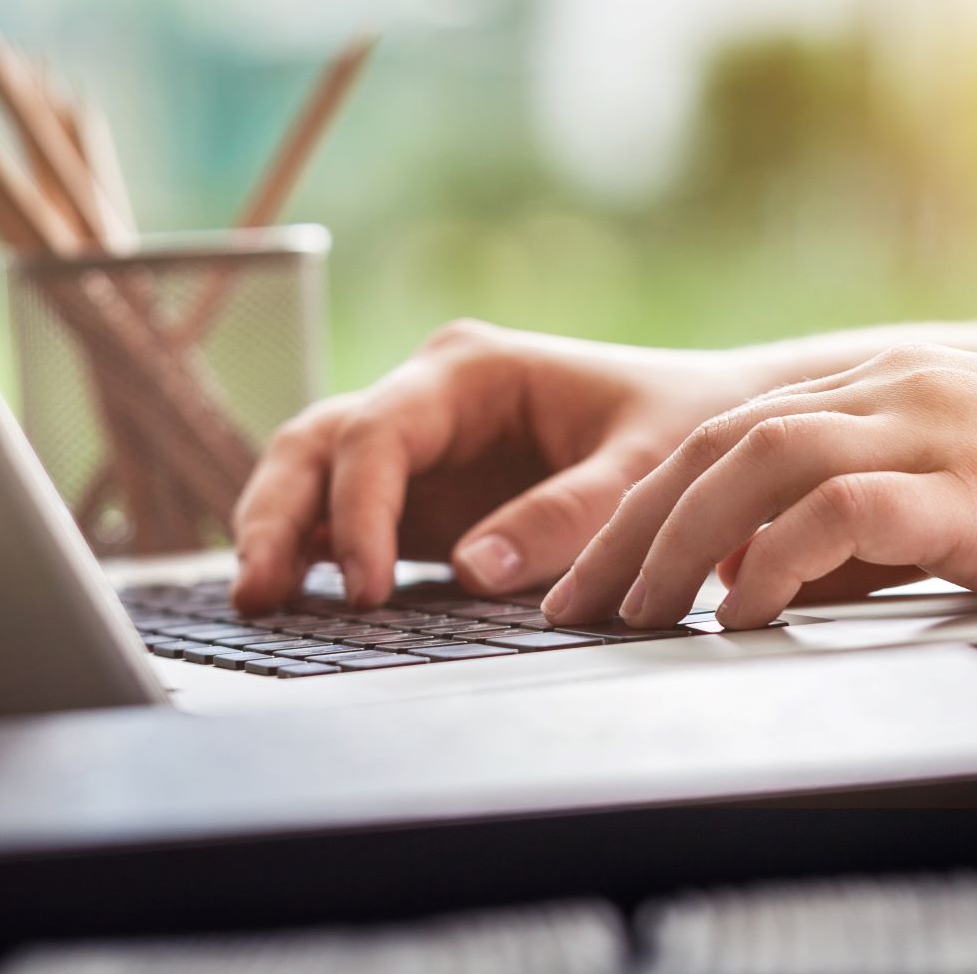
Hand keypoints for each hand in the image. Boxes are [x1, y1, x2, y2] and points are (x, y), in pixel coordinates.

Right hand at [230, 321, 786, 610]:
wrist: (720, 428)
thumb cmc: (688, 428)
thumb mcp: (646, 468)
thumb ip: (566, 516)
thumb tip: (472, 571)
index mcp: (470, 370)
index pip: (380, 431)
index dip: (362, 509)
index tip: (370, 587)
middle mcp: (426, 400)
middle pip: (318, 443)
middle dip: (278, 511)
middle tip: (260, 590)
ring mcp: (415, 449)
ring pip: (311, 475)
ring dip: (276, 531)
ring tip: (255, 601)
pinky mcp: (418, 500)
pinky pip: (341, 522)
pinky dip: (310, 556)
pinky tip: (288, 606)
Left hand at [541, 344, 976, 629]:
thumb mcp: (976, 498)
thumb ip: (878, 526)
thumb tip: (777, 584)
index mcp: (887, 383)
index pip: (726, 433)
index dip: (641, 504)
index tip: (588, 575)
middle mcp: (897, 386)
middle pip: (718, 443)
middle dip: (629, 528)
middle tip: (573, 607)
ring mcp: (941, 425)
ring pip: (760, 461)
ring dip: (681, 542)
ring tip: (635, 614)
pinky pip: (849, 509)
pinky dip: (779, 558)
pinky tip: (743, 612)